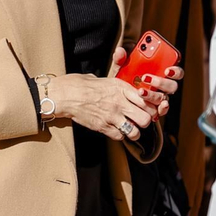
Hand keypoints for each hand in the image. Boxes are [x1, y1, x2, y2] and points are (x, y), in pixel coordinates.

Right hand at [49, 60, 163, 141]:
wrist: (64, 95)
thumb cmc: (79, 84)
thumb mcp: (102, 78)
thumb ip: (115, 85)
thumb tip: (120, 87)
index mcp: (121, 87)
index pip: (148, 100)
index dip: (151, 106)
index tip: (147, 108)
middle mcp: (120, 102)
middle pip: (146, 118)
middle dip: (146, 121)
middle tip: (140, 120)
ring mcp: (112, 116)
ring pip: (135, 131)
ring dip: (134, 132)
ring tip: (131, 129)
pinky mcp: (102, 126)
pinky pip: (120, 136)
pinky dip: (120, 136)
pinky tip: (116, 131)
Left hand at [113, 46, 184, 108]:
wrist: (114, 96)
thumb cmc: (123, 79)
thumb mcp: (120, 68)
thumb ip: (121, 59)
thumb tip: (120, 51)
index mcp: (160, 73)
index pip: (175, 71)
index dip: (175, 71)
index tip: (167, 70)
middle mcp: (163, 86)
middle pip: (171, 85)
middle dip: (161, 82)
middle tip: (146, 78)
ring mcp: (159, 98)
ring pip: (164, 98)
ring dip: (153, 95)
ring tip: (140, 91)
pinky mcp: (153, 109)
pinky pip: (161, 111)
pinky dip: (160, 110)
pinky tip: (155, 109)